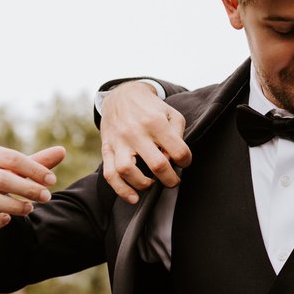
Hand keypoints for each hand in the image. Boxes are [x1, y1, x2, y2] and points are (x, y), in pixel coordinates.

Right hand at [0, 143, 65, 236]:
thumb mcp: (14, 167)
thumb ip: (37, 161)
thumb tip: (62, 151)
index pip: (11, 158)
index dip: (34, 169)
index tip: (52, 181)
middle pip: (0, 179)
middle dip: (27, 189)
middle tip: (46, 197)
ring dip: (13, 206)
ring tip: (29, 208)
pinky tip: (7, 220)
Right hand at [100, 81, 190, 203]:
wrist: (122, 96)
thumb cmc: (151, 108)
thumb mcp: (171, 113)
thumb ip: (177, 134)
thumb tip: (174, 158)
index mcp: (156, 122)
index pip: (177, 151)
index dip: (185, 161)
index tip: (184, 162)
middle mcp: (136, 132)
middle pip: (156, 164)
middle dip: (170, 179)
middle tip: (173, 180)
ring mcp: (119, 141)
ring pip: (127, 170)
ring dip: (143, 184)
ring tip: (152, 184)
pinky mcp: (107, 148)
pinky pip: (110, 173)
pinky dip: (121, 190)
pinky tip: (133, 197)